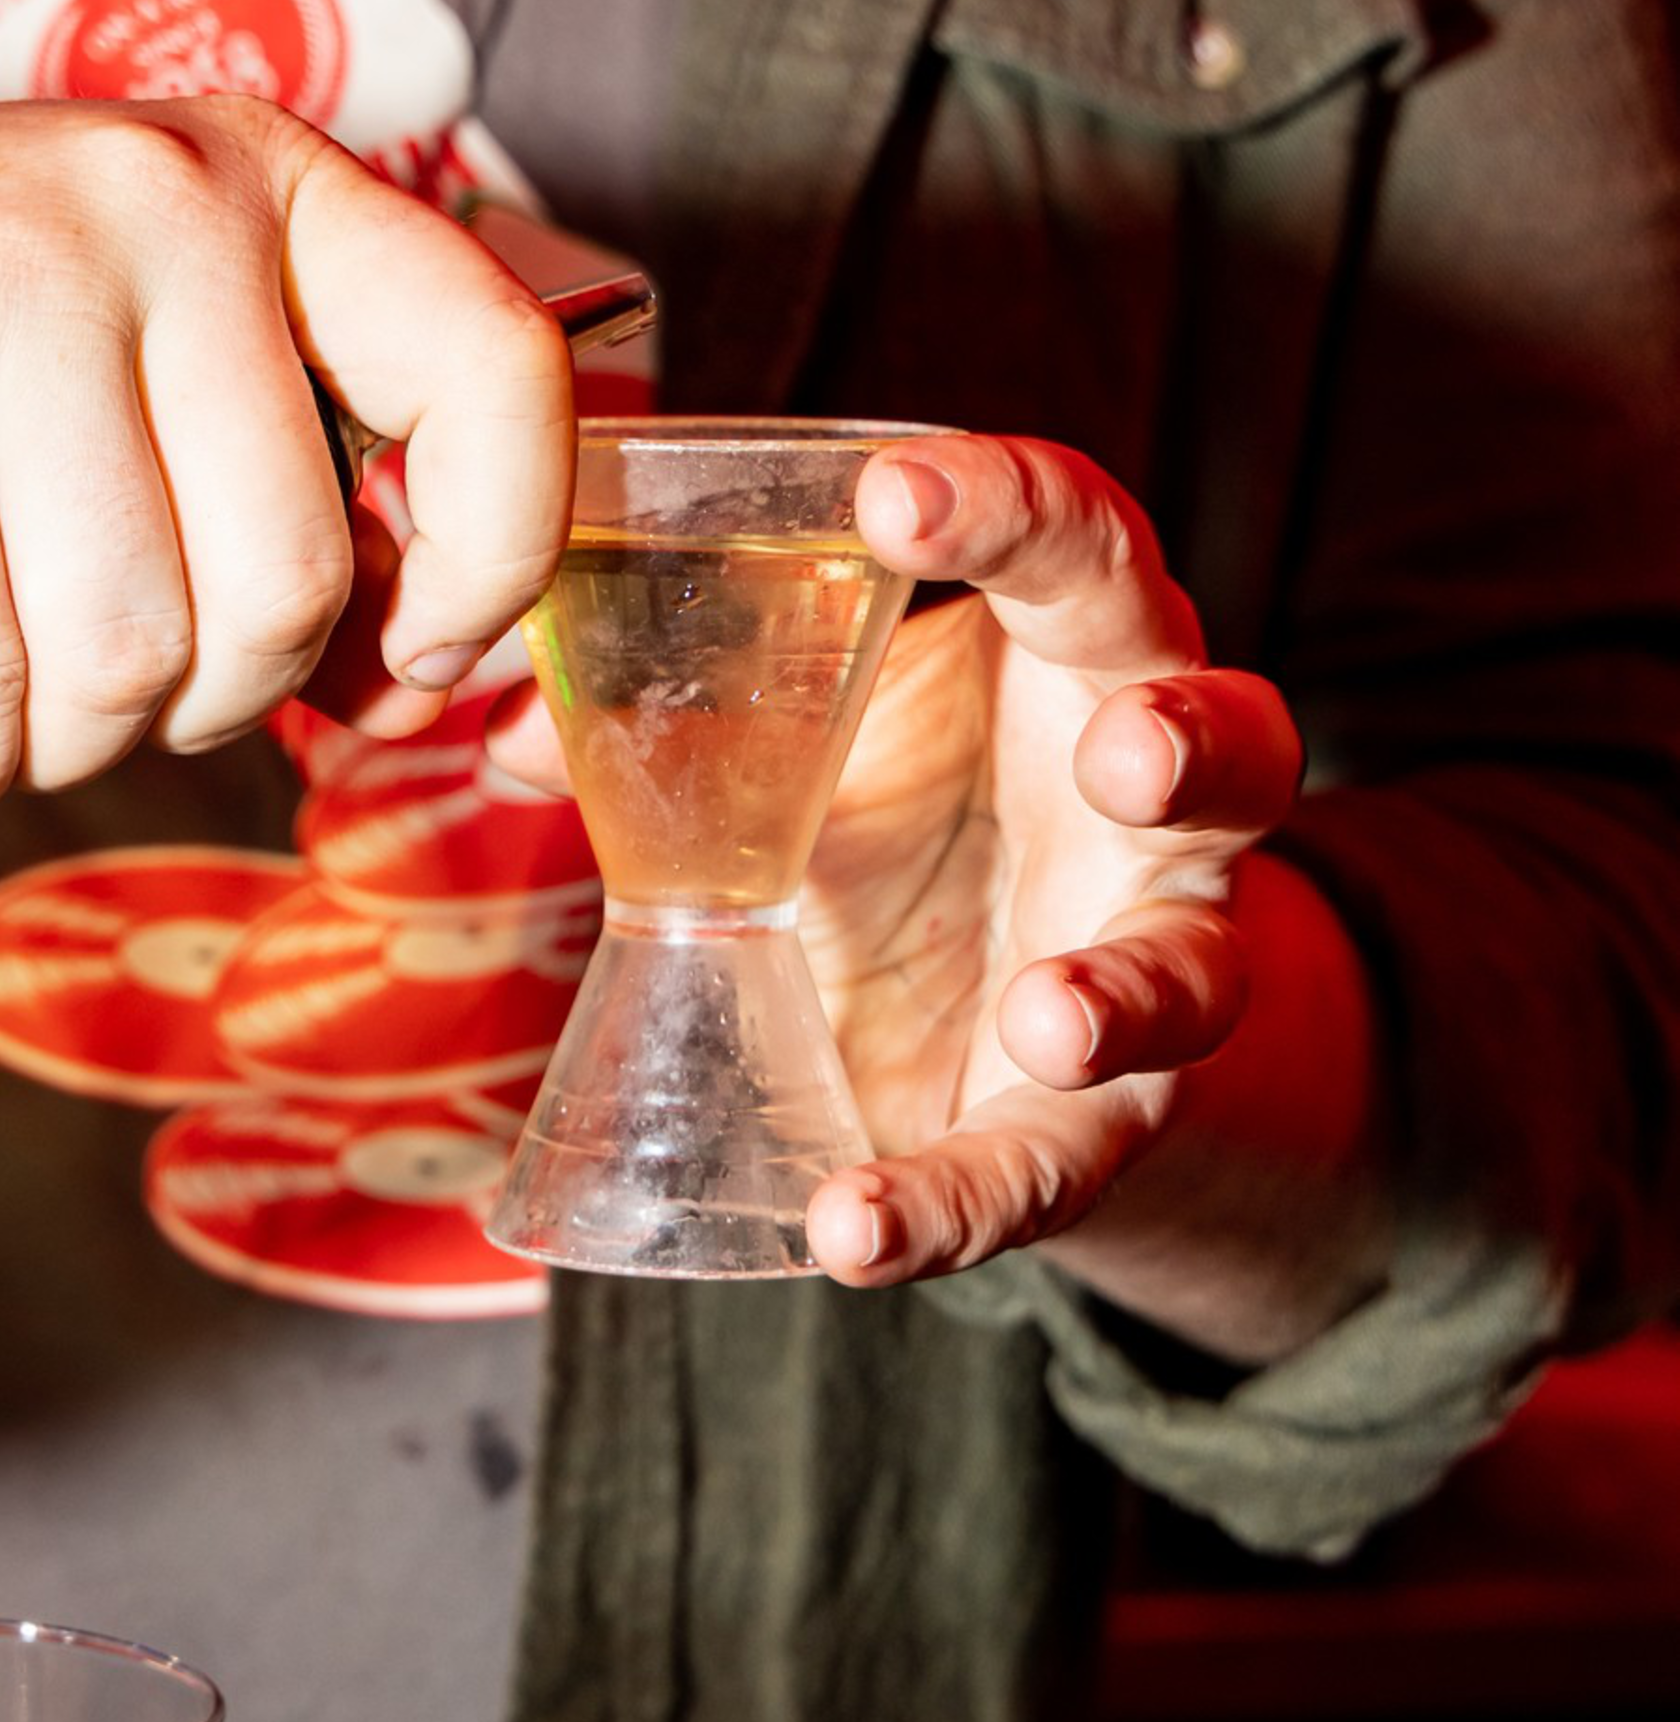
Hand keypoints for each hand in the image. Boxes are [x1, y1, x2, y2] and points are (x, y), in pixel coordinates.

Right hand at [0, 89, 576, 816]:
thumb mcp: (76, 318)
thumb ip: (234, 436)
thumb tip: (402, 661)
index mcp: (247, 180)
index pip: (493, 371)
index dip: (488, 564)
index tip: (403, 668)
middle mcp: (157, 203)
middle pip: (285, 585)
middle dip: (182, 706)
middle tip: (69, 692)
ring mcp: (13, 282)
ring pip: (129, 649)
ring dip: (45, 742)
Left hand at [497, 433, 1304, 1284]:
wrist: (983, 1004)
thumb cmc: (895, 806)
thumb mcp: (801, 743)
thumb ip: (669, 717)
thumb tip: (498, 716)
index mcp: (1075, 654)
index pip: (1078, 544)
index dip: (1009, 504)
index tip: (892, 488)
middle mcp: (1144, 796)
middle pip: (1223, 733)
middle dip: (1183, 739)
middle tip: (1122, 744)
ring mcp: (1146, 955)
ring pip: (1194, 967)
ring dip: (1126, 992)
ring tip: (1053, 1014)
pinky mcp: (1097, 1119)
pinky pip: (1045, 1170)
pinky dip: (955, 1206)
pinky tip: (858, 1233)